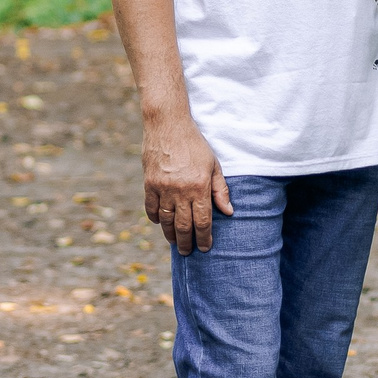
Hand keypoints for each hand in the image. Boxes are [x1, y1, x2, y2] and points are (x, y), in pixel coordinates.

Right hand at [143, 116, 233, 253]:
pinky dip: (155, 218)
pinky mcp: (149, 183)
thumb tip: (228, 212)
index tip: (205, 248)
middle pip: (184, 225)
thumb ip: (220, 190)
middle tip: (187, 252)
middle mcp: (180, 191)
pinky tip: (160, 223)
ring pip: (166, 220)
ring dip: (170, 234)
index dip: (204, 237)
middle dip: (186, 242)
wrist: (168, 125)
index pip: (203, 221)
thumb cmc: (194, 144)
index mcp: (199, 187)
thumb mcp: (213, 165)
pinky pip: (151, 207)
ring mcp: (163, 188)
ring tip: (175, 242)